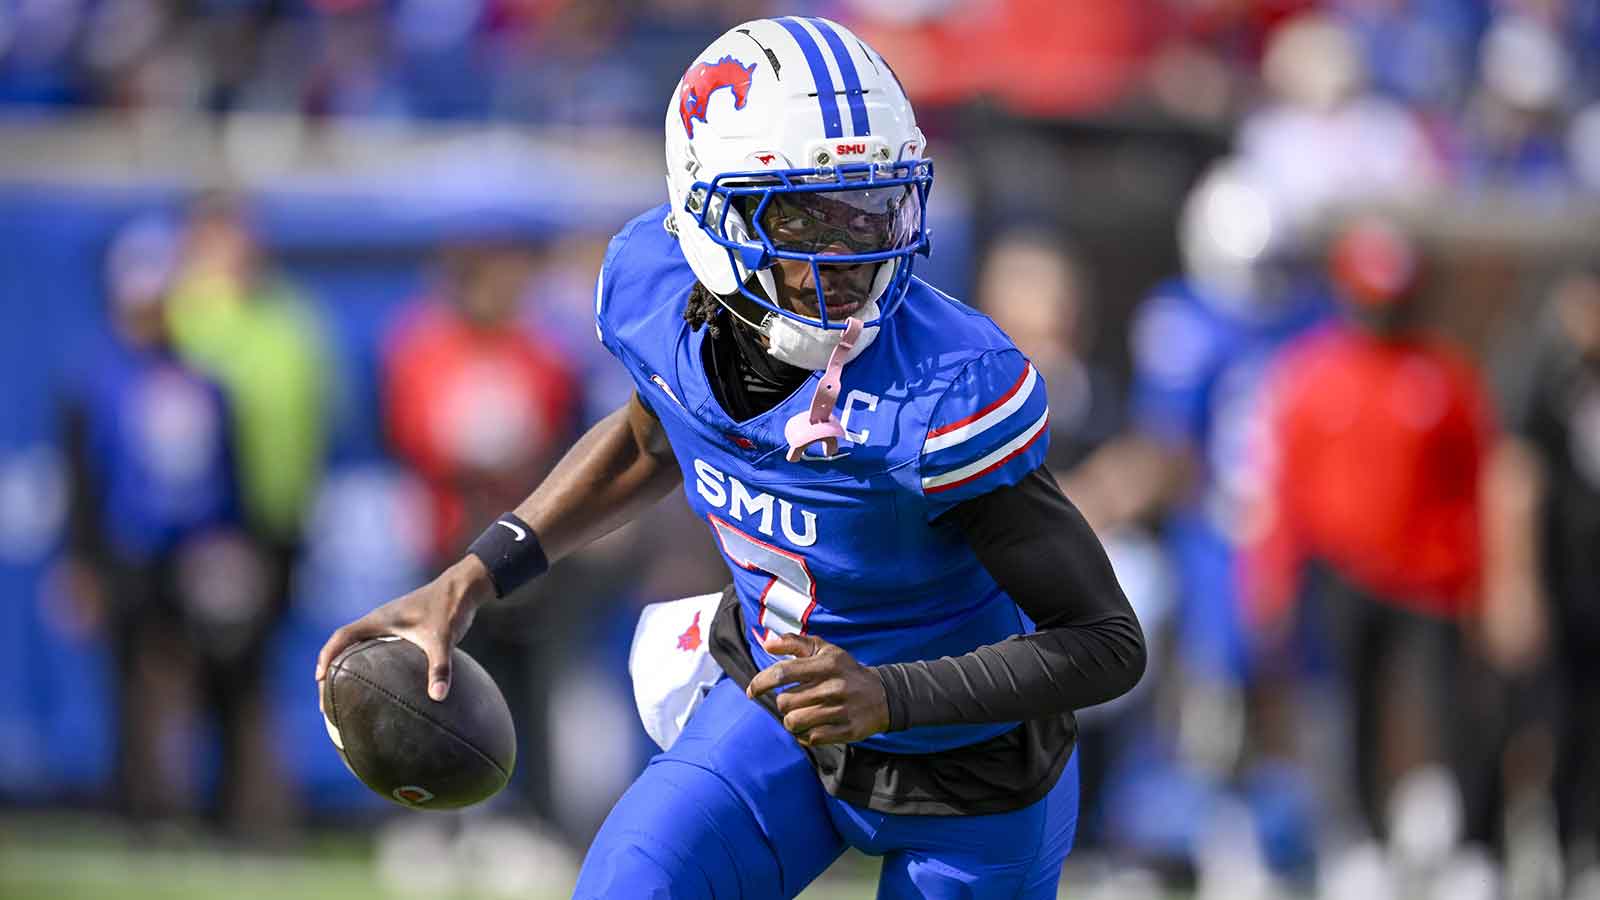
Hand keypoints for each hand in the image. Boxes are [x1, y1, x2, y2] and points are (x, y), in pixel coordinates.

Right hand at [315, 556, 490, 704]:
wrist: (465, 587)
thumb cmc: (450, 607)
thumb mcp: (444, 639)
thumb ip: (440, 667)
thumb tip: (438, 697)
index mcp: (380, 619)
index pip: (342, 637)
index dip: (327, 656)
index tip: (320, 679)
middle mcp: (380, 621)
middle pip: (344, 644)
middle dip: (332, 668)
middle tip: (327, 697)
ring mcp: (390, 624)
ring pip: (359, 645)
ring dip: (348, 664)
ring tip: (345, 694)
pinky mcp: (402, 628)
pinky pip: (376, 647)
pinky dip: (369, 663)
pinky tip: (380, 684)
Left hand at [746, 631, 888, 746]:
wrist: (883, 695)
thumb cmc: (845, 670)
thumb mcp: (825, 650)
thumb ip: (794, 643)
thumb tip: (766, 644)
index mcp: (827, 663)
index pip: (784, 672)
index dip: (761, 682)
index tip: (751, 691)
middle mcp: (835, 686)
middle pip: (786, 702)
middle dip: (784, 703)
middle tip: (795, 701)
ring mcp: (842, 709)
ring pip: (795, 722)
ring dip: (792, 721)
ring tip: (800, 715)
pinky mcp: (847, 730)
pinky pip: (811, 738)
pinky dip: (805, 735)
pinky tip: (813, 726)